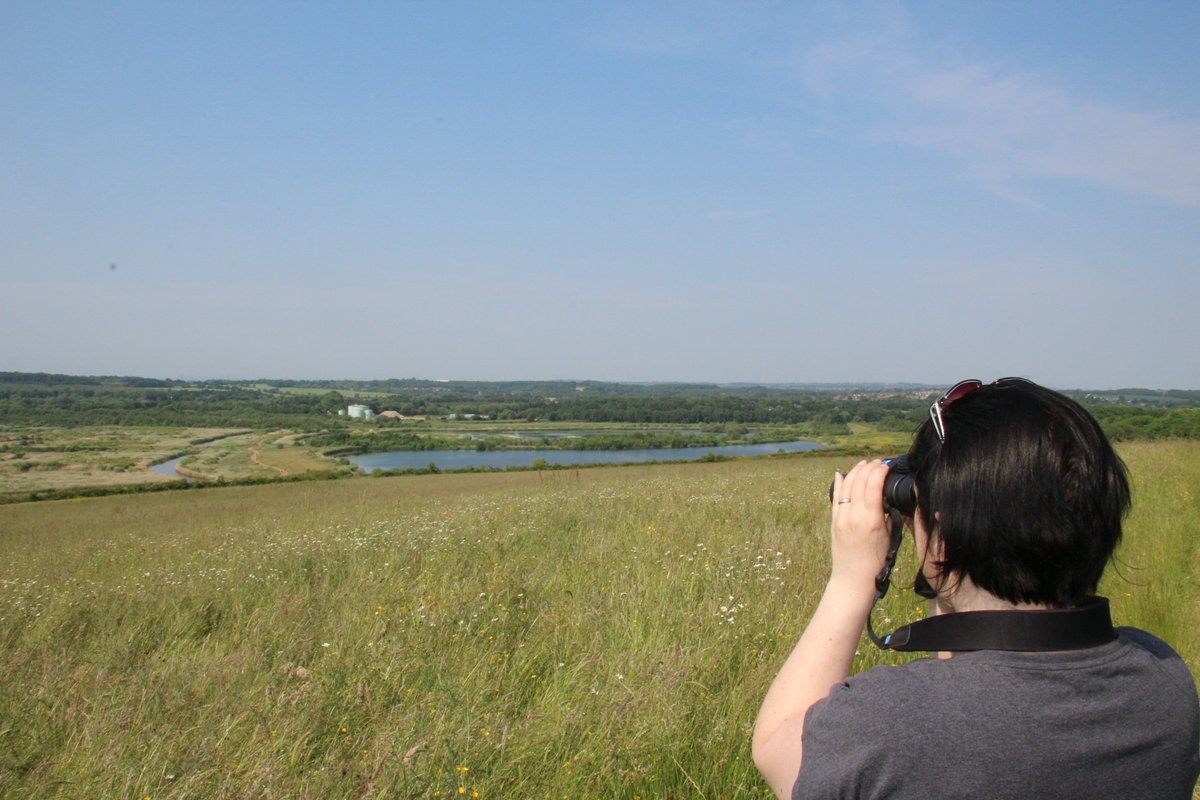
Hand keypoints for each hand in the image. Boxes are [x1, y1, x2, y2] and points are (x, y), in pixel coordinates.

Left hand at [829, 459, 892, 591]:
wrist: (854, 578)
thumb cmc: (876, 561)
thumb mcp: (889, 537)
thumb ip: (887, 515)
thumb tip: (886, 498)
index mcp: (870, 520)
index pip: (873, 486)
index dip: (880, 471)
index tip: (886, 466)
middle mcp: (853, 516)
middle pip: (859, 482)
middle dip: (868, 468)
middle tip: (877, 463)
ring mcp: (841, 518)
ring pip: (845, 486)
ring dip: (855, 472)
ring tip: (863, 465)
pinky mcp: (833, 522)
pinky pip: (835, 498)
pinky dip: (838, 484)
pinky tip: (840, 474)